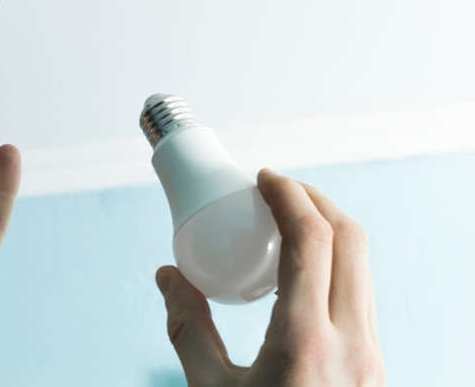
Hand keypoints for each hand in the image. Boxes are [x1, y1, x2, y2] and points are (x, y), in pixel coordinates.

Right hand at [156, 169, 384, 385]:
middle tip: (277, 189)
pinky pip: (361, 293)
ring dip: (329, 229)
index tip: (264, 178)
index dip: (289, 196)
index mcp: (303, 343)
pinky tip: (302, 271)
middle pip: (349, 240)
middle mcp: (350, 343)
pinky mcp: (373, 363)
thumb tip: (168, 276)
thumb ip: (188, 329)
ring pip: (362, 265)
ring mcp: (369, 354)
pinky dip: (336, 262)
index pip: (312, 241)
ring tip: (288, 222)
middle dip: (314, 199)